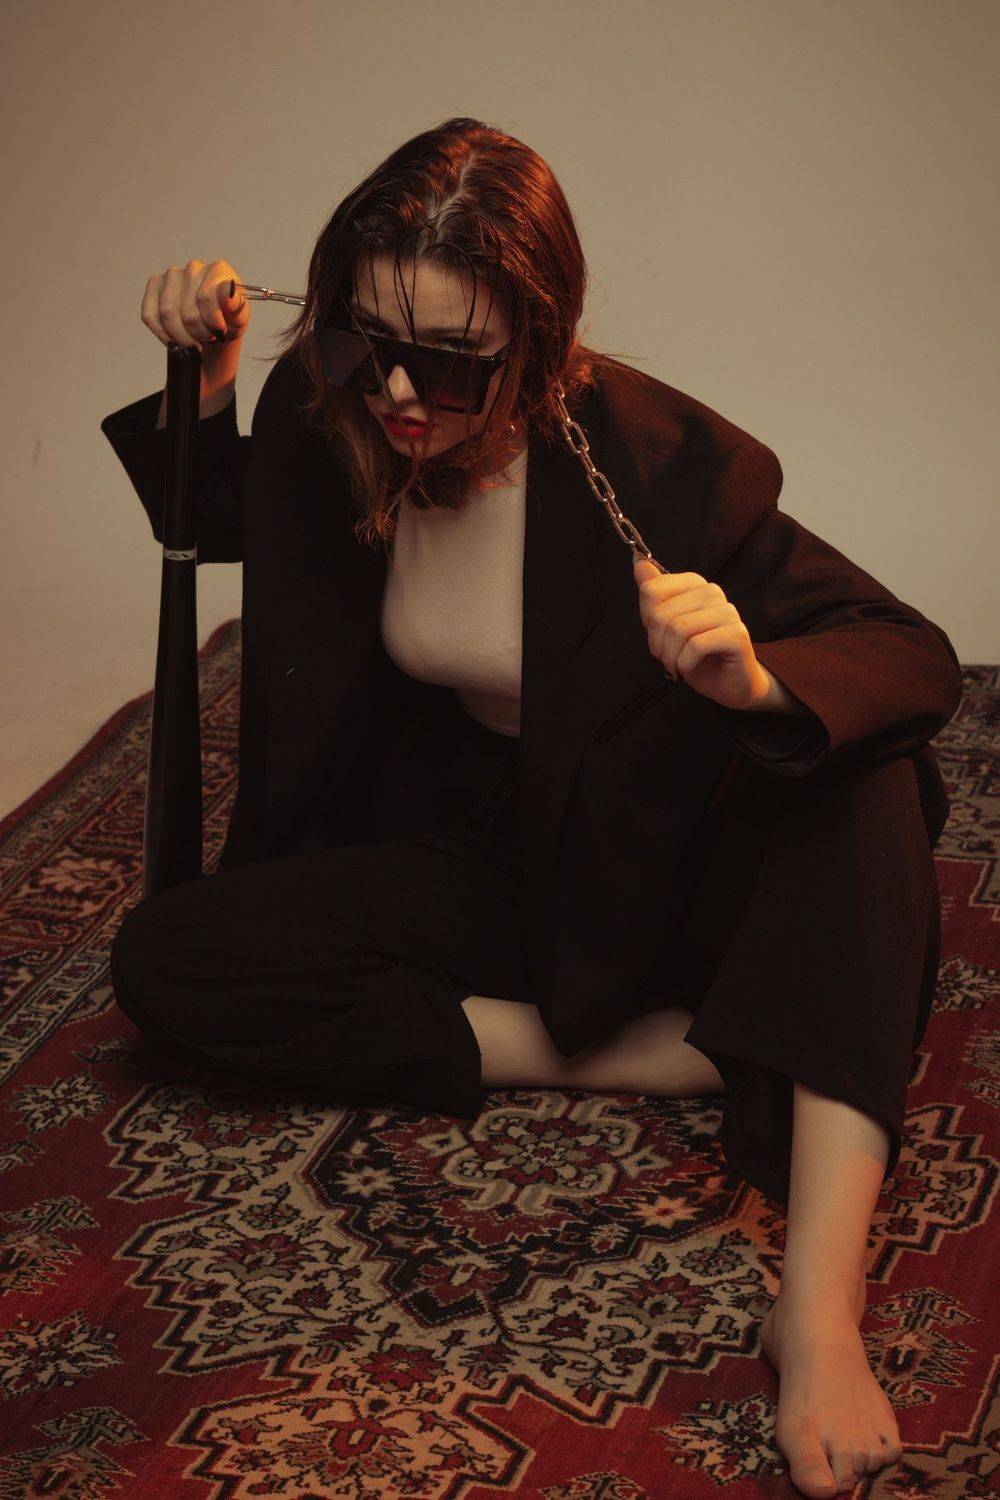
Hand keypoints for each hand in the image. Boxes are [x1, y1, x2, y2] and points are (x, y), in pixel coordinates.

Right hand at [140, 258, 249, 354]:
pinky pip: (150, 314)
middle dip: (198, 334)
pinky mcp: (155, 286)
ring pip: (167, 313)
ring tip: (194, 341)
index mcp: (217, 270)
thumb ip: (237, 305)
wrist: (215, 324)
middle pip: (187, 311)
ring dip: (181, 336)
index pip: (206, 298)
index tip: (219, 331)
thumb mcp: (239, 317)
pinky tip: (175, 341)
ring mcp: (171, 275)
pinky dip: (163, 334)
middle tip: (207, 338)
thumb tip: (228, 290)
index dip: (211, 322)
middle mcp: (193, 268)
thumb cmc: (228, 318)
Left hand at [633, 554, 769, 710]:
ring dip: (670, 656)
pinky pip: (695, 646)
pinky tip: (690, 668)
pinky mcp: (736, 634)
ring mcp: (727, 611)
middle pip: (660, 614)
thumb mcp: (667, 625)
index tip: (659, 636)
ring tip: (677, 664)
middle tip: (667, 657)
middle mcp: (712, 592)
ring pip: (677, 629)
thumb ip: (654, 594)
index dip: (646, 620)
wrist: (728, 684)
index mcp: (694, 584)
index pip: (651, 590)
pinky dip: (685, 664)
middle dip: (656, 644)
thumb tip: (638, 562)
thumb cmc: (696, 655)